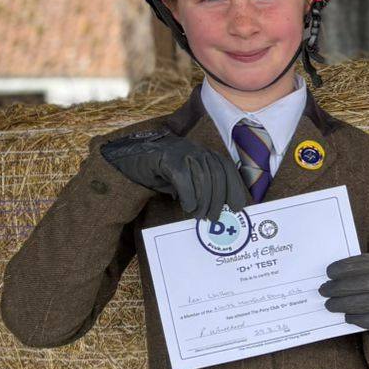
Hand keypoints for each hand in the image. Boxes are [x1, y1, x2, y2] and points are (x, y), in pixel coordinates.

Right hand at [100, 132, 249, 222]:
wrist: (131, 159)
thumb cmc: (161, 173)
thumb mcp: (185, 180)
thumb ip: (201, 189)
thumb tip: (216, 210)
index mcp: (204, 154)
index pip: (226, 169)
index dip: (234, 188)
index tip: (238, 207)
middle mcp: (196, 150)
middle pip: (216, 175)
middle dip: (218, 200)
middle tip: (213, 218)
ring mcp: (181, 152)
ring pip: (201, 177)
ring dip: (203, 201)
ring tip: (199, 216)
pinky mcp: (167, 158)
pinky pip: (183, 177)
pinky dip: (188, 195)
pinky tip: (187, 207)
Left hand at [320, 254, 368, 359]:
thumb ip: (361, 274)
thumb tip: (332, 279)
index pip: (367, 263)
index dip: (347, 266)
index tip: (330, 272)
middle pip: (364, 283)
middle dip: (339, 286)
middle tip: (324, 290)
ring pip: (365, 301)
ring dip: (343, 303)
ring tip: (329, 304)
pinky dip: (355, 318)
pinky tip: (347, 317)